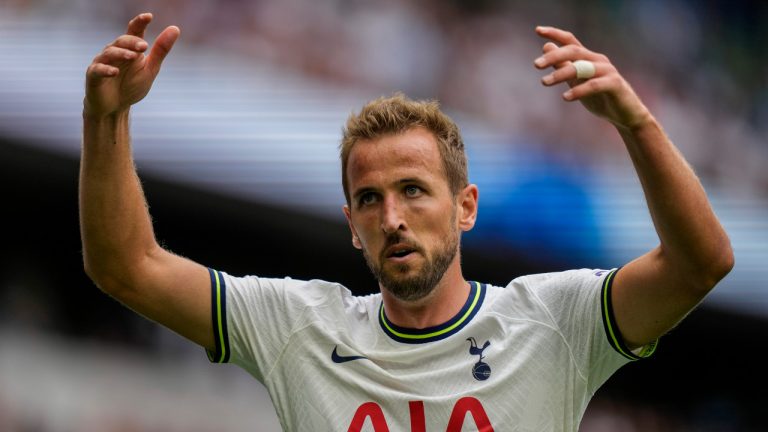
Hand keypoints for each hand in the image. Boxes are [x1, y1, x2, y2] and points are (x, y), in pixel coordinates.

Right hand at [84, 13, 178, 117]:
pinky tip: (115, 72)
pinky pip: (98, 69)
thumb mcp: (150, 69)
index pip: (134, 31)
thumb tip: (175, 28)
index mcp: (130, 49)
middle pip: (122, 41)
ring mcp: (102, 63)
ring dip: (122, 53)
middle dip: (133, 42)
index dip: (140, 22)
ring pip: (110, 52)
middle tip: (145, 46)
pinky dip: (106, 70)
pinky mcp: (93, 75)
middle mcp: (114, 52)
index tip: (148, 16)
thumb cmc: (132, 86)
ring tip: (133, 57)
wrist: (115, 108)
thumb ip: (160, 50)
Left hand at [534, 26, 650, 129]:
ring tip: (544, 82)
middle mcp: (597, 60)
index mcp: (588, 58)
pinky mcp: (614, 84)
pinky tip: (565, 97)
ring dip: (561, 73)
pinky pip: (594, 84)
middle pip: (574, 51)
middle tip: (536, 64)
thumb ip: (563, 66)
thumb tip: (546, 47)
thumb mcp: (576, 81)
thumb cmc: (599, 97)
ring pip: (582, 68)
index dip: (555, 33)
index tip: (538, 30)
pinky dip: (579, 90)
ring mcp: (607, 71)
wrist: (624, 115)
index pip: (570, 40)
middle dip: (554, 56)